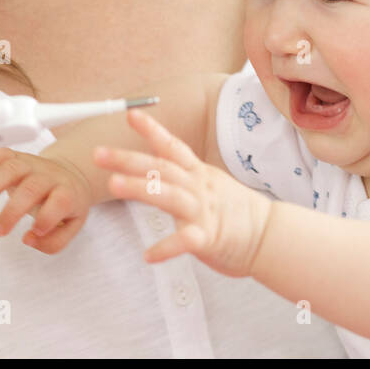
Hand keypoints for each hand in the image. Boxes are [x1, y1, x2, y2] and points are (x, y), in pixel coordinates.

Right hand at [0, 148, 93, 252]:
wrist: (69, 173)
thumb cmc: (67, 205)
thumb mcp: (72, 226)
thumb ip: (54, 242)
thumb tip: (28, 239)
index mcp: (67, 192)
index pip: (61, 201)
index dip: (47, 217)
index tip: (33, 232)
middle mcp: (49, 176)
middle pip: (31, 188)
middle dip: (11, 211)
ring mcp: (32, 164)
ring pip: (11, 168)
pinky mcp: (17, 157)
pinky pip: (0, 155)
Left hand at [93, 109, 273, 278]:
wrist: (271, 236)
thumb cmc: (236, 212)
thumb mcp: (209, 183)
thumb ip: (183, 175)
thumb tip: (153, 168)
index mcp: (198, 174)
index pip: (172, 146)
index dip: (151, 129)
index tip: (129, 113)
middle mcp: (198, 187)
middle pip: (160, 168)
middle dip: (127, 159)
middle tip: (98, 154)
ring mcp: (204, 211)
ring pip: (169, 195)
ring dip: (140, 188)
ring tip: (113, 184)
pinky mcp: (209, 238)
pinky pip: (185, 241)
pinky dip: (167, 248)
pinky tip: (148, 255)